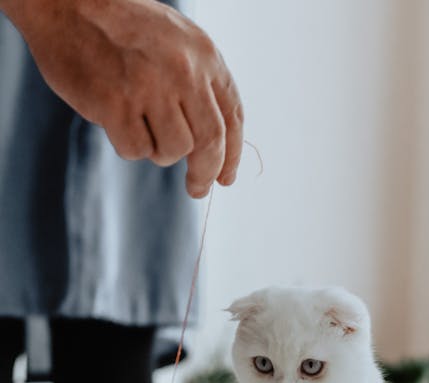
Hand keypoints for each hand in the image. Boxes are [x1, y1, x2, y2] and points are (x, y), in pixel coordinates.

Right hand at [1, 0, 243, 196]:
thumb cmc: (121, 25)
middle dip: (205, 174)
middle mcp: (183, 70)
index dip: (231, 156)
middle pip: (211, 143)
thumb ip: (198, 84)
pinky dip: (129, 146)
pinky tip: (118, 121)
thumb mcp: (176, 42)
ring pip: (174, 150)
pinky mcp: (117, 105)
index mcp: (204, 54)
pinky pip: (136, 150)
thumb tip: (213, 147)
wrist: (68, 2)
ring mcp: (150, 87)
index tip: (224, 179)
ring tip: (140, 125)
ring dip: (159, 151)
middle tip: (197, 189)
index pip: (232, 117)